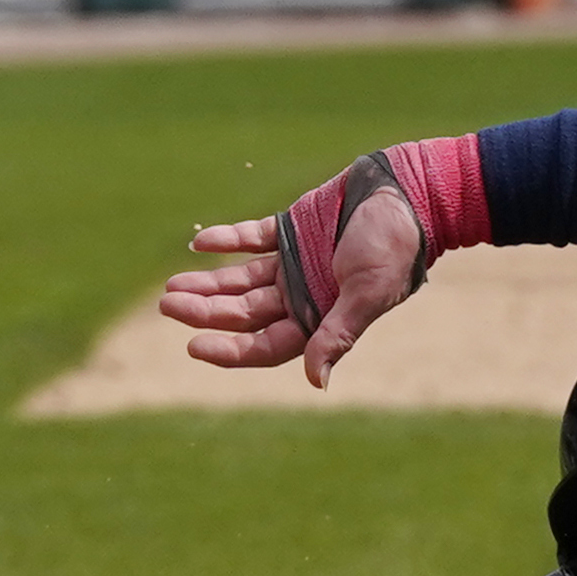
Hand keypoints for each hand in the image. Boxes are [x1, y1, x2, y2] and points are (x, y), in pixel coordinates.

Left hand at [157, 184, 421, 389]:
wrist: (409, 193)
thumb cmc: (396, 247)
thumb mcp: (368, 292)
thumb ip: (338, 334)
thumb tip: (317, 381)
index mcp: (321, 318)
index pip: (266, 345)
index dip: (230, 350)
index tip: (193, 345)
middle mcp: (303, 296)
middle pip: (245, 315)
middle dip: (206, 313)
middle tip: (168, 306)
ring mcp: (294, 263)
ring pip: (240, 281)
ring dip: (207, 284)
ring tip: (171, 288)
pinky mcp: (290, 229)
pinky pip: (251, 238)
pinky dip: (226, 240)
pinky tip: (200, 243)